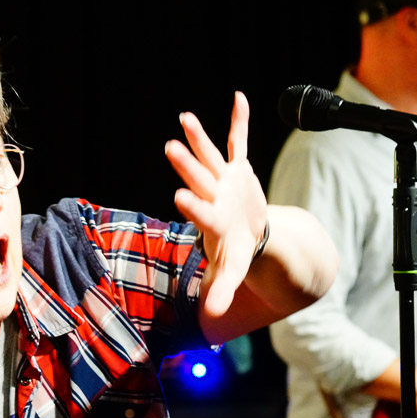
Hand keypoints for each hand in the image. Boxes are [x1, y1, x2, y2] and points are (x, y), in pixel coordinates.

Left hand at [165, 91, 268, 319]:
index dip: (192, 204)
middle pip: (198, 178)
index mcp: (211, 221)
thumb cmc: (234, 254)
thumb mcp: (230, 272)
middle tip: (169, 146)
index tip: (179, 195)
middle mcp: (213, 196)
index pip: (199, 212)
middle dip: (186, 163)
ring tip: (185, 117)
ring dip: (201, 137)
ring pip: (212, 155)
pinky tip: (238, 98)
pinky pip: (239, 141)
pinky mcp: (238, 169)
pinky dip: (240, 122)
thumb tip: (208, 319)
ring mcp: (224, 181)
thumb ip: (219, 289)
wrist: (247, 236)